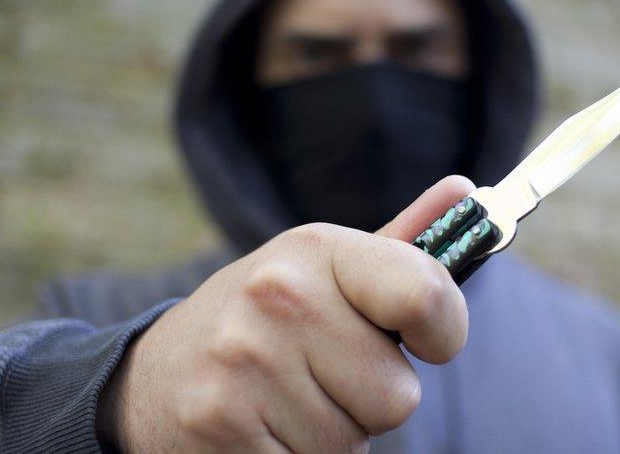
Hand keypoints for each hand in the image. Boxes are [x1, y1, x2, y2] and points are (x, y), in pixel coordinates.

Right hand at [98, 176, 475, 451]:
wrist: (154, 376)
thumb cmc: (262, 322)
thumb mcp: (320, 270)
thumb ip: (398, 245)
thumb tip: (464, 191)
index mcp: (316, 249)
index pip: (425, 294)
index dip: (446, 331)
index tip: (430, 343)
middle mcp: (280, 296)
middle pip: (398, 395)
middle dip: (366, 399)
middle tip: (315, 376)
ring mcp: (245, 360)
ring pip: (354, 441)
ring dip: (328, 435)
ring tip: (282, 402)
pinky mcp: (220, 423)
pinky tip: (259, 430)